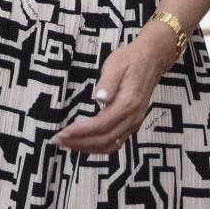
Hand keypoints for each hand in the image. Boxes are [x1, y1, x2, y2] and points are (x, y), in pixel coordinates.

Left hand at [52, 23, 179, 154]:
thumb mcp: (116, 64)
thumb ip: (107, 82)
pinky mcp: (131, 124)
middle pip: (104, 139)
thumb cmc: (130, 60)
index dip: (81, 131)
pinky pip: (114, 142)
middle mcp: (133, 118)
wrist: (151, 60)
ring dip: (87, 148)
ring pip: (109, 145)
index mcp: (128, 103)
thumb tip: (98, 98)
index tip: (63, 132)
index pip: (101, 125)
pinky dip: (97, 147)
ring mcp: (134, 123)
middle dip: (79, 143)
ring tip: (67, 144)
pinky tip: (83, 143)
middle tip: (58, 140)